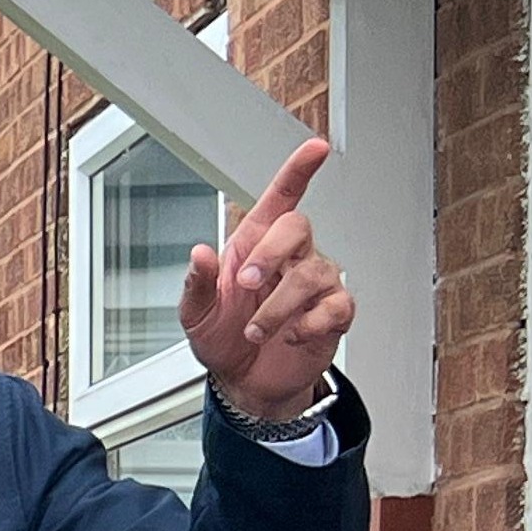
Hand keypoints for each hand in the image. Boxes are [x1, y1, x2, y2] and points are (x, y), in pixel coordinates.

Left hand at [181, 137, 356, 422]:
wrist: (242, 381)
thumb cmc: (221, 338)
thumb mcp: (195, 313)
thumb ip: (197, 283)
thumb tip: (200, 253)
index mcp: (255, 246)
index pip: (282, 199)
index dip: (299, 171)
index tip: (314, 149)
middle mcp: (289, 258)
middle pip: (297, 228)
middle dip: (270, 254)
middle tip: (246, 285)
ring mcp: (315, 284)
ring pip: (313, 273)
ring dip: (278, 305)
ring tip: (255, 329)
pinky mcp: (333, 314)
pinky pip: (336, 307)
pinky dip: (308, 323)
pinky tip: (290, 336)